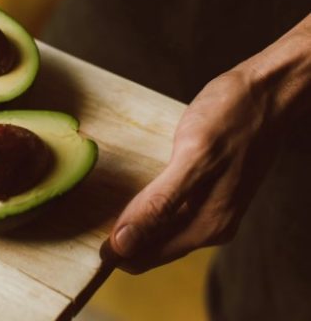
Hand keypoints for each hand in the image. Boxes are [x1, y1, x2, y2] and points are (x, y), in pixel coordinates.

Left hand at [103, 68, 275, 272]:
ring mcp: (210, 208)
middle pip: (149, 246)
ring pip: (157, 228)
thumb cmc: (232, 118)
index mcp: (205, 225)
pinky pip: (168, 209)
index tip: (83, 232)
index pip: (143, 257)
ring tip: (96, 204)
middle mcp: (209, 225)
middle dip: (117, 238)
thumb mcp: (193, 158)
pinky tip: (128, 190)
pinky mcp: (207, 190)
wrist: (267, 92)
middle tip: (81, 214)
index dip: (112, 250)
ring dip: (130, 222)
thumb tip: (124, 243)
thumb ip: (160, 204)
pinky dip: (145, 205)